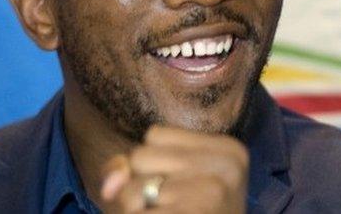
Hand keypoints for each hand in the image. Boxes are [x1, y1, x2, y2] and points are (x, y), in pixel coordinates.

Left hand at [99, 126, 248, 212]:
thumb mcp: (175, 183)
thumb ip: (132, 168)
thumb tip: (110, 186)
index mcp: (230, 150)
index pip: (155, 135)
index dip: (155, 166)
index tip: (183, 190)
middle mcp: (225, 168)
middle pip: (140, 156)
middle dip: (142, 187)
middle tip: (174, 210)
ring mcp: (209, 195)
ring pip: (130, 187)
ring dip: (136, 210)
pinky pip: (135, 213)